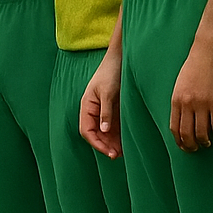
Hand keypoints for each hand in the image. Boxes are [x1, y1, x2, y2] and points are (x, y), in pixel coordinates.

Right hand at [80, 44, 123, 158]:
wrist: (121, 58)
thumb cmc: (111, 72)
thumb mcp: (108, 93)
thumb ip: (105, 112)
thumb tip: (102, 131)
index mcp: (87, 106)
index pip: (86, 130)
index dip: (96, 143)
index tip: (108, 152)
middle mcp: (93, 110)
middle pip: (95, 133)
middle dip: (104, 145)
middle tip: (117, 155)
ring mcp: (103, 110)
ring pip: (104, 132)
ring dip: (111, 142)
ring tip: (123, 152)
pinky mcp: (113, 109)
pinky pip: (113, 126)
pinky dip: (118, 135)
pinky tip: (126, 141)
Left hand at [170, 40, 212, 151]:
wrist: (208, 51)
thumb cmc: (194, 65)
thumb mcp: (181, 83)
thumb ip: (181, 100)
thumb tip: (184, 118)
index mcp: (176, 100)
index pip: (174, 128)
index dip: (179, 141)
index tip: (184, 146)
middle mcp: (187, 104)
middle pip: (187, 134)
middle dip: (191, 146)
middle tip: (196, 149)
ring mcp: (202, 103)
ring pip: (202, 132)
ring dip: (205, 141)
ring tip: (208, 142)